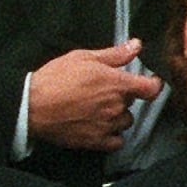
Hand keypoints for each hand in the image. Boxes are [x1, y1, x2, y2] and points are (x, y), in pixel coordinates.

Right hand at [28, 39, 162, 151]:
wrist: (33, 106)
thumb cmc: (56, 78)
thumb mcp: (84, 57)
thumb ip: (115, 54)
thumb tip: (136, 45)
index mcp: (117, 84)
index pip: (151, 88)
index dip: (153, 84)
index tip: (148, 82)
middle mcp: (116, 107)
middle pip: (132, 103)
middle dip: (122, 96)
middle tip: (102, 91)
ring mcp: (107, 126)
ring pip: (125, 122)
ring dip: (117, 116)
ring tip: (98, 109)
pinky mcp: (96, 141)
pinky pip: (116, 141)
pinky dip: (112, 135)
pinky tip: (100, 127)